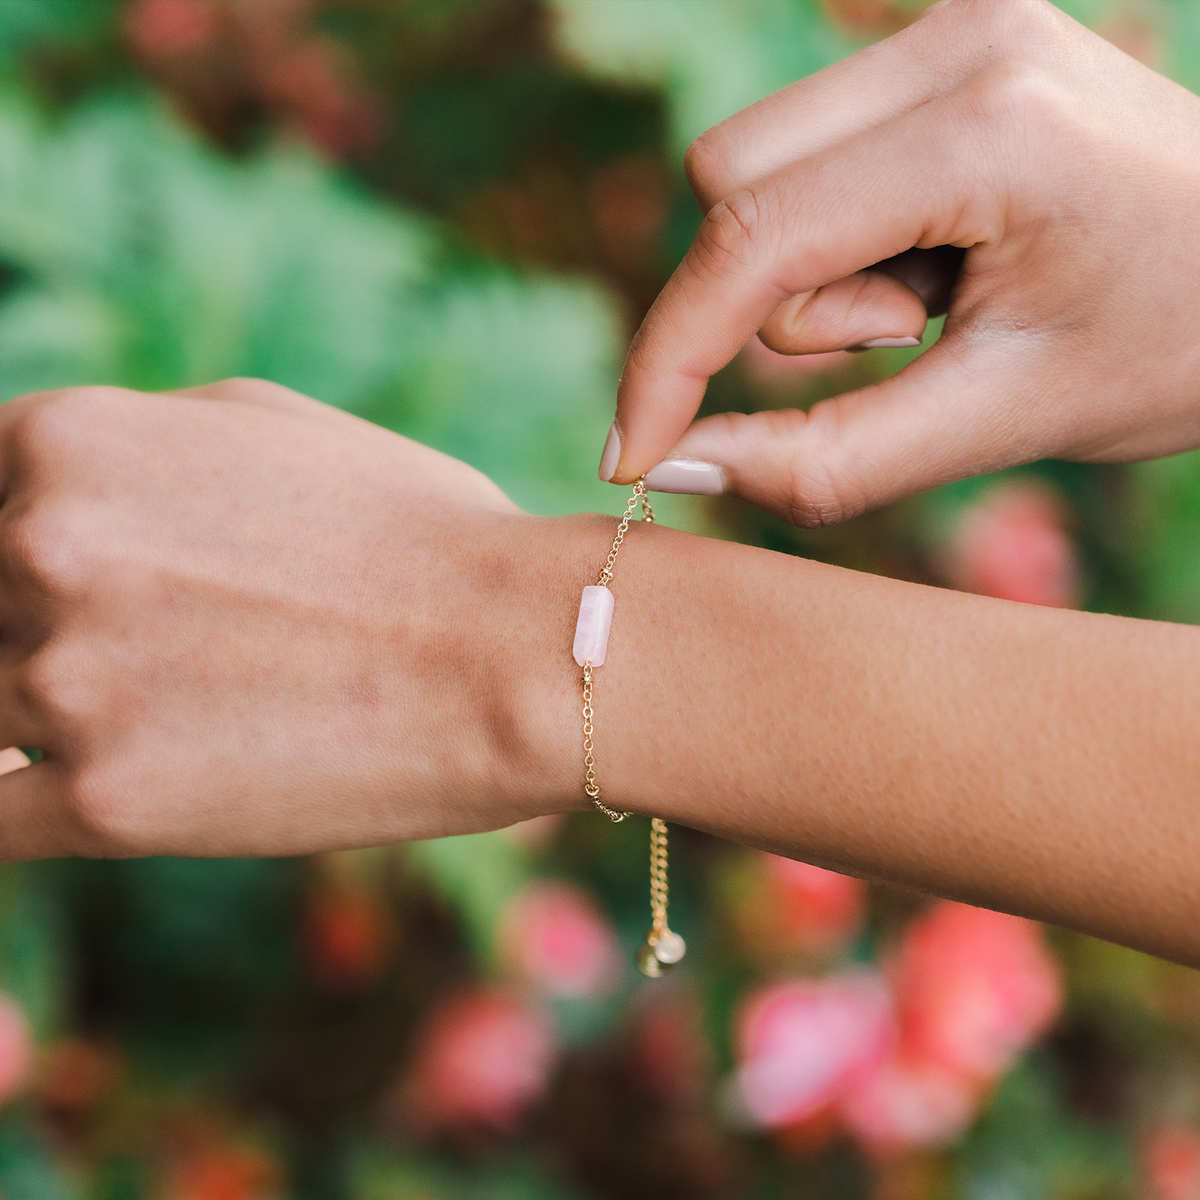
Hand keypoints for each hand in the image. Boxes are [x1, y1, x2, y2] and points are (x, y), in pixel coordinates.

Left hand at [0, 380, 590, 857]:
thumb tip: (55, 482)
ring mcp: (69, 681)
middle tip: (140, 652)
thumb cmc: (417, 530)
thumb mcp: (265, 425)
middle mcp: (44, 547)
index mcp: (72, 440)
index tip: (63, 585)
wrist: (519, 650)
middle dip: (33, 627)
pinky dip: (23, 806)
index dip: (16, 544)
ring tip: (148, 714)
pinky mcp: (107, 804)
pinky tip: (93, 791)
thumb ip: (133, 444)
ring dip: (41, 715)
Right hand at [604, 0, 1199, 524]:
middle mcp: (958, 39)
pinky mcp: (940, 51)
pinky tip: (936, 260)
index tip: (630, 456)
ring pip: (753, 168)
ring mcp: (949, 28)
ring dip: (810, 274)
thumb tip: (675, 470)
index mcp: (990, 124)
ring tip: (935, 305)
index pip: (754, 238)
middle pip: (727, 180)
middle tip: (902, 343)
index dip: (669, 356)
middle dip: (773, 303)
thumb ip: (825, 459)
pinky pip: (804, 155)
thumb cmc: (1174, 348)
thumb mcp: (1000, 423)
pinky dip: (836, 239)